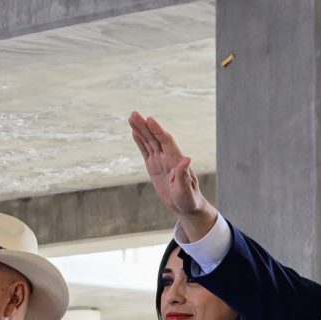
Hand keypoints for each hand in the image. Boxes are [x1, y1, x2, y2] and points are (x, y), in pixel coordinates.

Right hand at [129, 111, 216, 236]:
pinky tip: (135, 132)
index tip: (150, 120)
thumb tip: (187, 159)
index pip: (166, 141)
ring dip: (140, 130)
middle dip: (145, 126)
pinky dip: (140, 142)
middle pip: (155, 138)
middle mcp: (168, 157)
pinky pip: (145, 151)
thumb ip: (184, 175)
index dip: (158, 130)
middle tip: (134, 113)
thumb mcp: (185, 190)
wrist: (186, 205)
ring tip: (132, 117)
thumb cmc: (189, 199)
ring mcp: (160, 161)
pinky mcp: (154, 166)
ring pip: (149, 142)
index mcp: (176, 160)